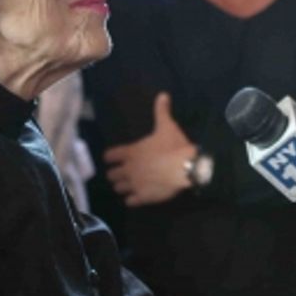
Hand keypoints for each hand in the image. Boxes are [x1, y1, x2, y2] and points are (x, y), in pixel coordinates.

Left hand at [102, 92, 193, 206]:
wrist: (186, 167)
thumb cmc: (174, 146)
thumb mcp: (167, 125)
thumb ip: (161, 111)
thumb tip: (162, 94)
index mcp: (131, 152)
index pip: (109, 156)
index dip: (111, 157)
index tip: (115, 157)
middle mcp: (128, 169)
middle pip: (110, 175)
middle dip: (116, 174)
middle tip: (123, 173)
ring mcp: (134, 184)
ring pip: (118, 189)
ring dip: (122, 187)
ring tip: (129, 185)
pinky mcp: (143, 197)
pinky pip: (130, 202)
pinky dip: (132, 200)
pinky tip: (138, 197)